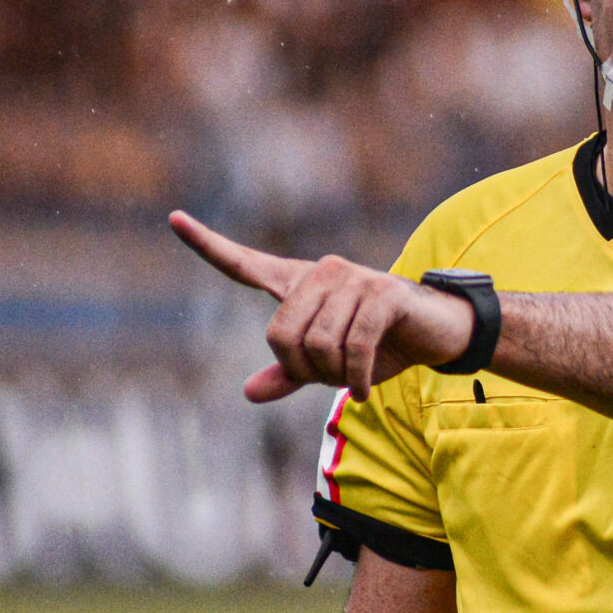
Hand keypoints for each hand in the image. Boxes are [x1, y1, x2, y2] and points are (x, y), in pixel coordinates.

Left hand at [170, 211, 473, 401]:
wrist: (439, 333)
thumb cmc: (382, 344)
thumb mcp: (331, 365)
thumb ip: (291, 374)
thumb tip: (248, 393)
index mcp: (300, 285)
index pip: (245, 265)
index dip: (208, 245)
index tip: (174, 219)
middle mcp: (321, 273)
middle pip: (281, 335)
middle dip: (304, 372)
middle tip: (331, 380)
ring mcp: (352, 279)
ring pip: (316, 345)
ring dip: (335, 377)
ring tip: (356, 377)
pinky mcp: (382, 296)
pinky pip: (352, 348)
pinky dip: (357, 378)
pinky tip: (366, 389)